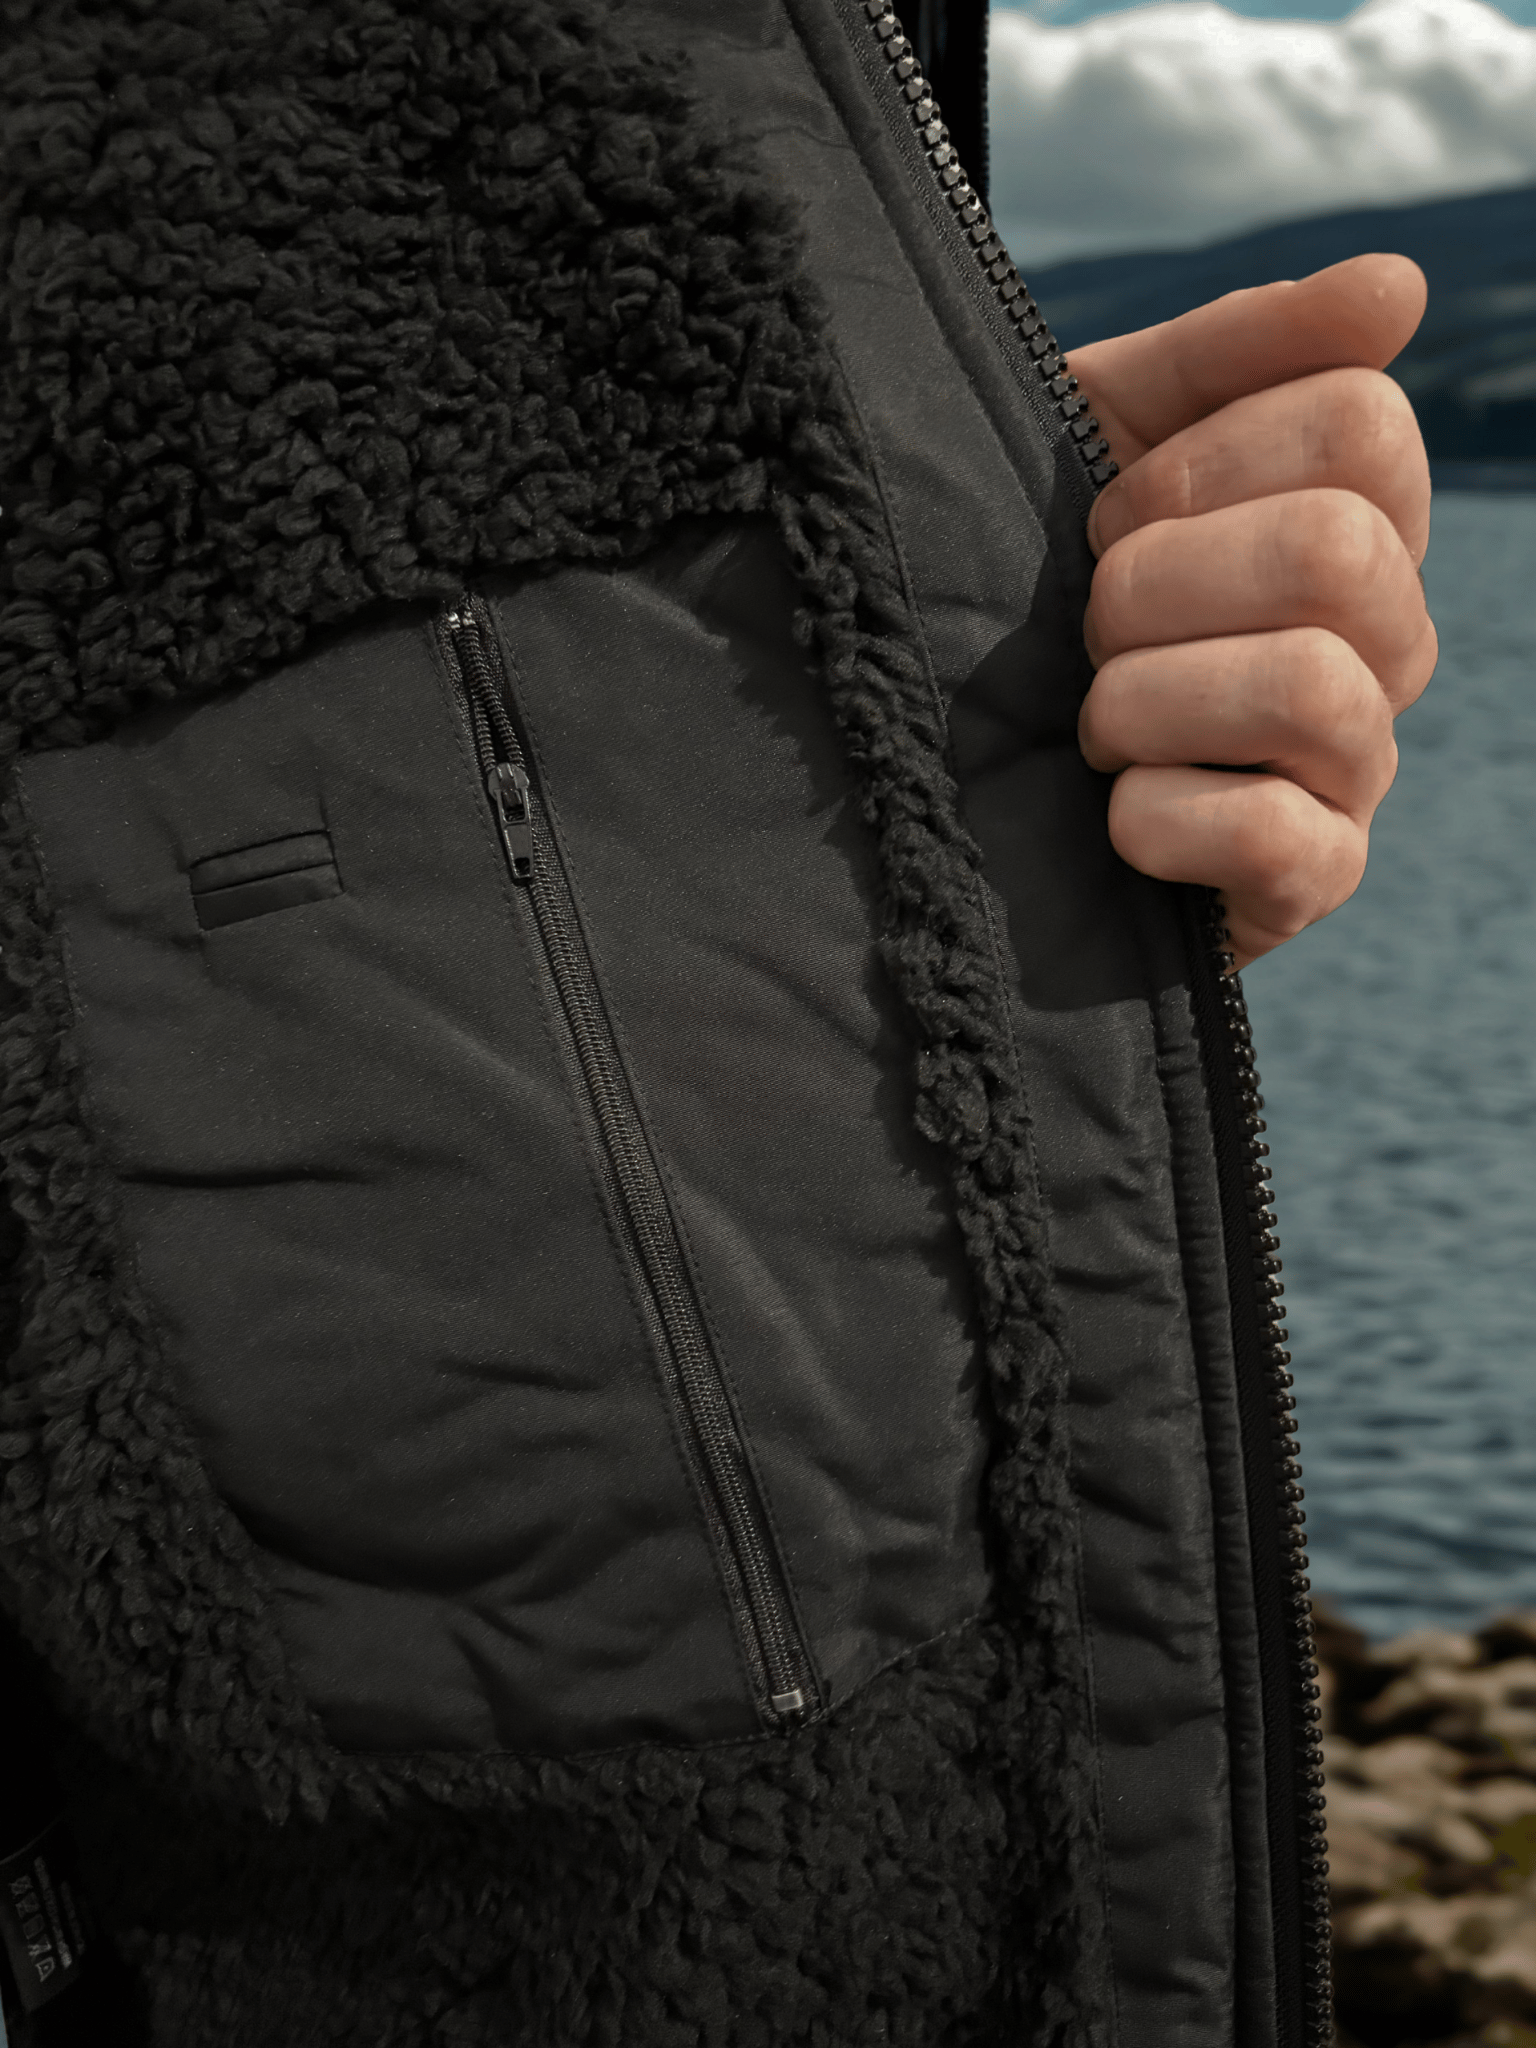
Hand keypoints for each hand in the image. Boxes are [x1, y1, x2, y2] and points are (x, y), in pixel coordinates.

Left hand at [1070, 254, 1436, 967]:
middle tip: (1089, 625)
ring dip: (1145, 701)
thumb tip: (1397, 285)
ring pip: (1308, 688)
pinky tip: (1115, 818)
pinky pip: (1274, 836)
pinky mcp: (1315, 880)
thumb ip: (1234, 348)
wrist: (966, 764)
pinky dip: (1159, 822)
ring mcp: (1359, 764)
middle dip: (1156, 581)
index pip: (1361, 420)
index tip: (1109, 513)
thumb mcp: (1105, 436)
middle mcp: (1385, 637)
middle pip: (1334, 551)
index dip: (1201, 460)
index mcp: (1353, 516)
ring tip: (1092, 725)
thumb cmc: (1045, 583)